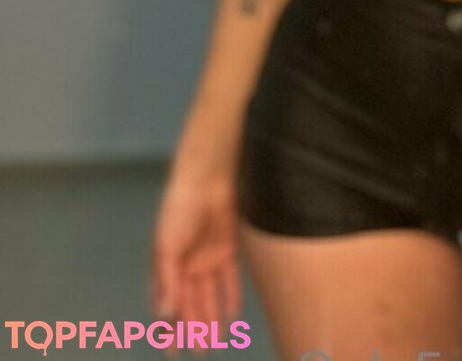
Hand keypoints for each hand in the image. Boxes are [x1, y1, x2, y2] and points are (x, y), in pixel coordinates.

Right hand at [151, 171, 241, 353]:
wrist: (205, 183)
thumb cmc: (178, 213)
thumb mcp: (166, 249)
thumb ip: (167, 283)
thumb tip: (164, 316)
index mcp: (168, 268)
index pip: (169, 305)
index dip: (170, 329)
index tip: (172, 353)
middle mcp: (187, 267)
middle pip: (191, 304)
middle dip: (194, 329)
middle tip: (200, 354)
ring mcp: (208, 260)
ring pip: (210, 296)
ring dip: (212, 318)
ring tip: (216, 342)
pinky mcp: (227, 251)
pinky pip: (229, 280)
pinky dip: (230, 297)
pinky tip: (232, 316)